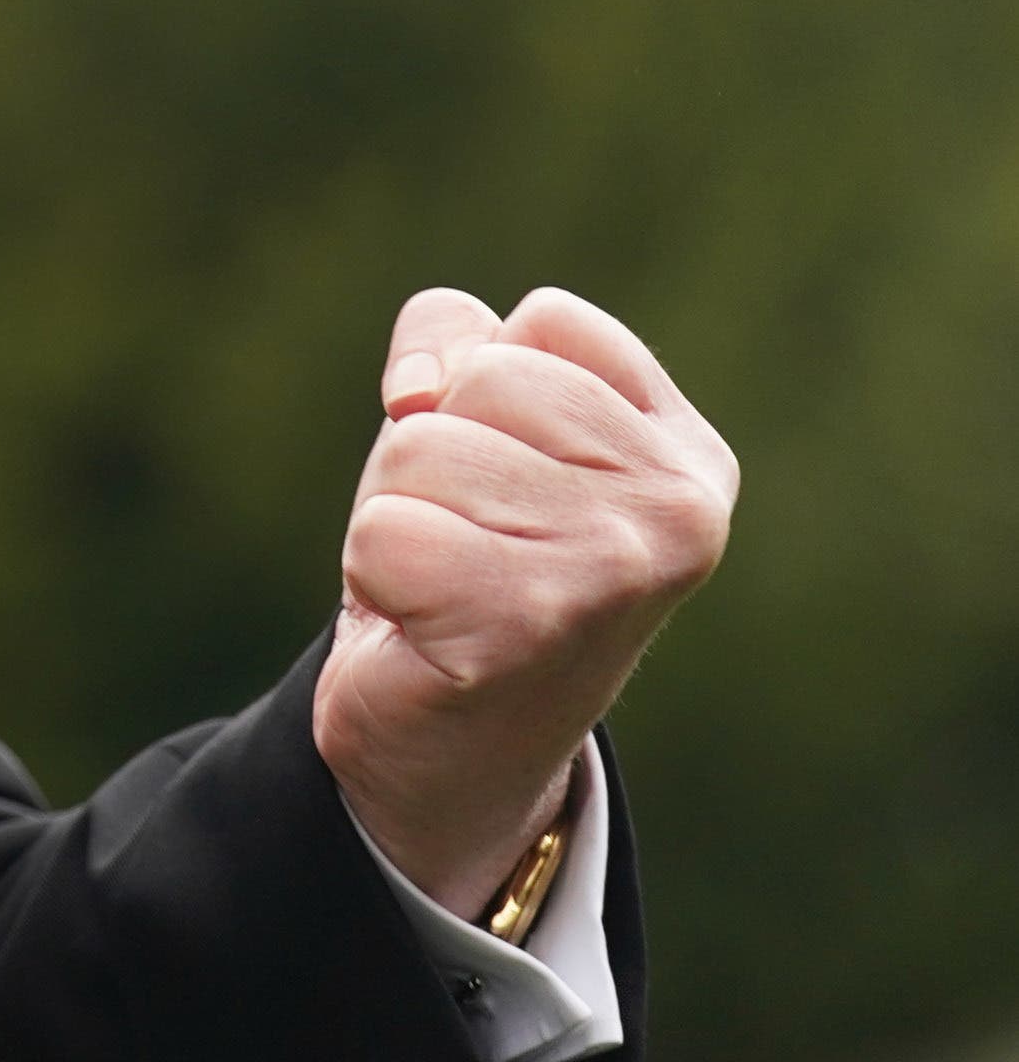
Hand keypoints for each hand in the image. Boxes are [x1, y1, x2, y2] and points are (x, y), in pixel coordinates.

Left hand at [317, 285, 736, 917]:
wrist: (449, 742)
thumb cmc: (464, 555)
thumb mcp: (467, 420)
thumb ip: (450, 340)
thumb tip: (418, 394)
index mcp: (688, 453)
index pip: (547, 319)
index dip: (477, 382)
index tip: (502, 475)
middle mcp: (682, 511)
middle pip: (479, 379)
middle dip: (432, 452)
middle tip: (464, 541)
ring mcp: (615, 569)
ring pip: (420, 448)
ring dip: (399, 515)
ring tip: (446, 582)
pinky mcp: (529, 623)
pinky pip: (383, 532)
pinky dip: (375, 575)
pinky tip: (426, 627)